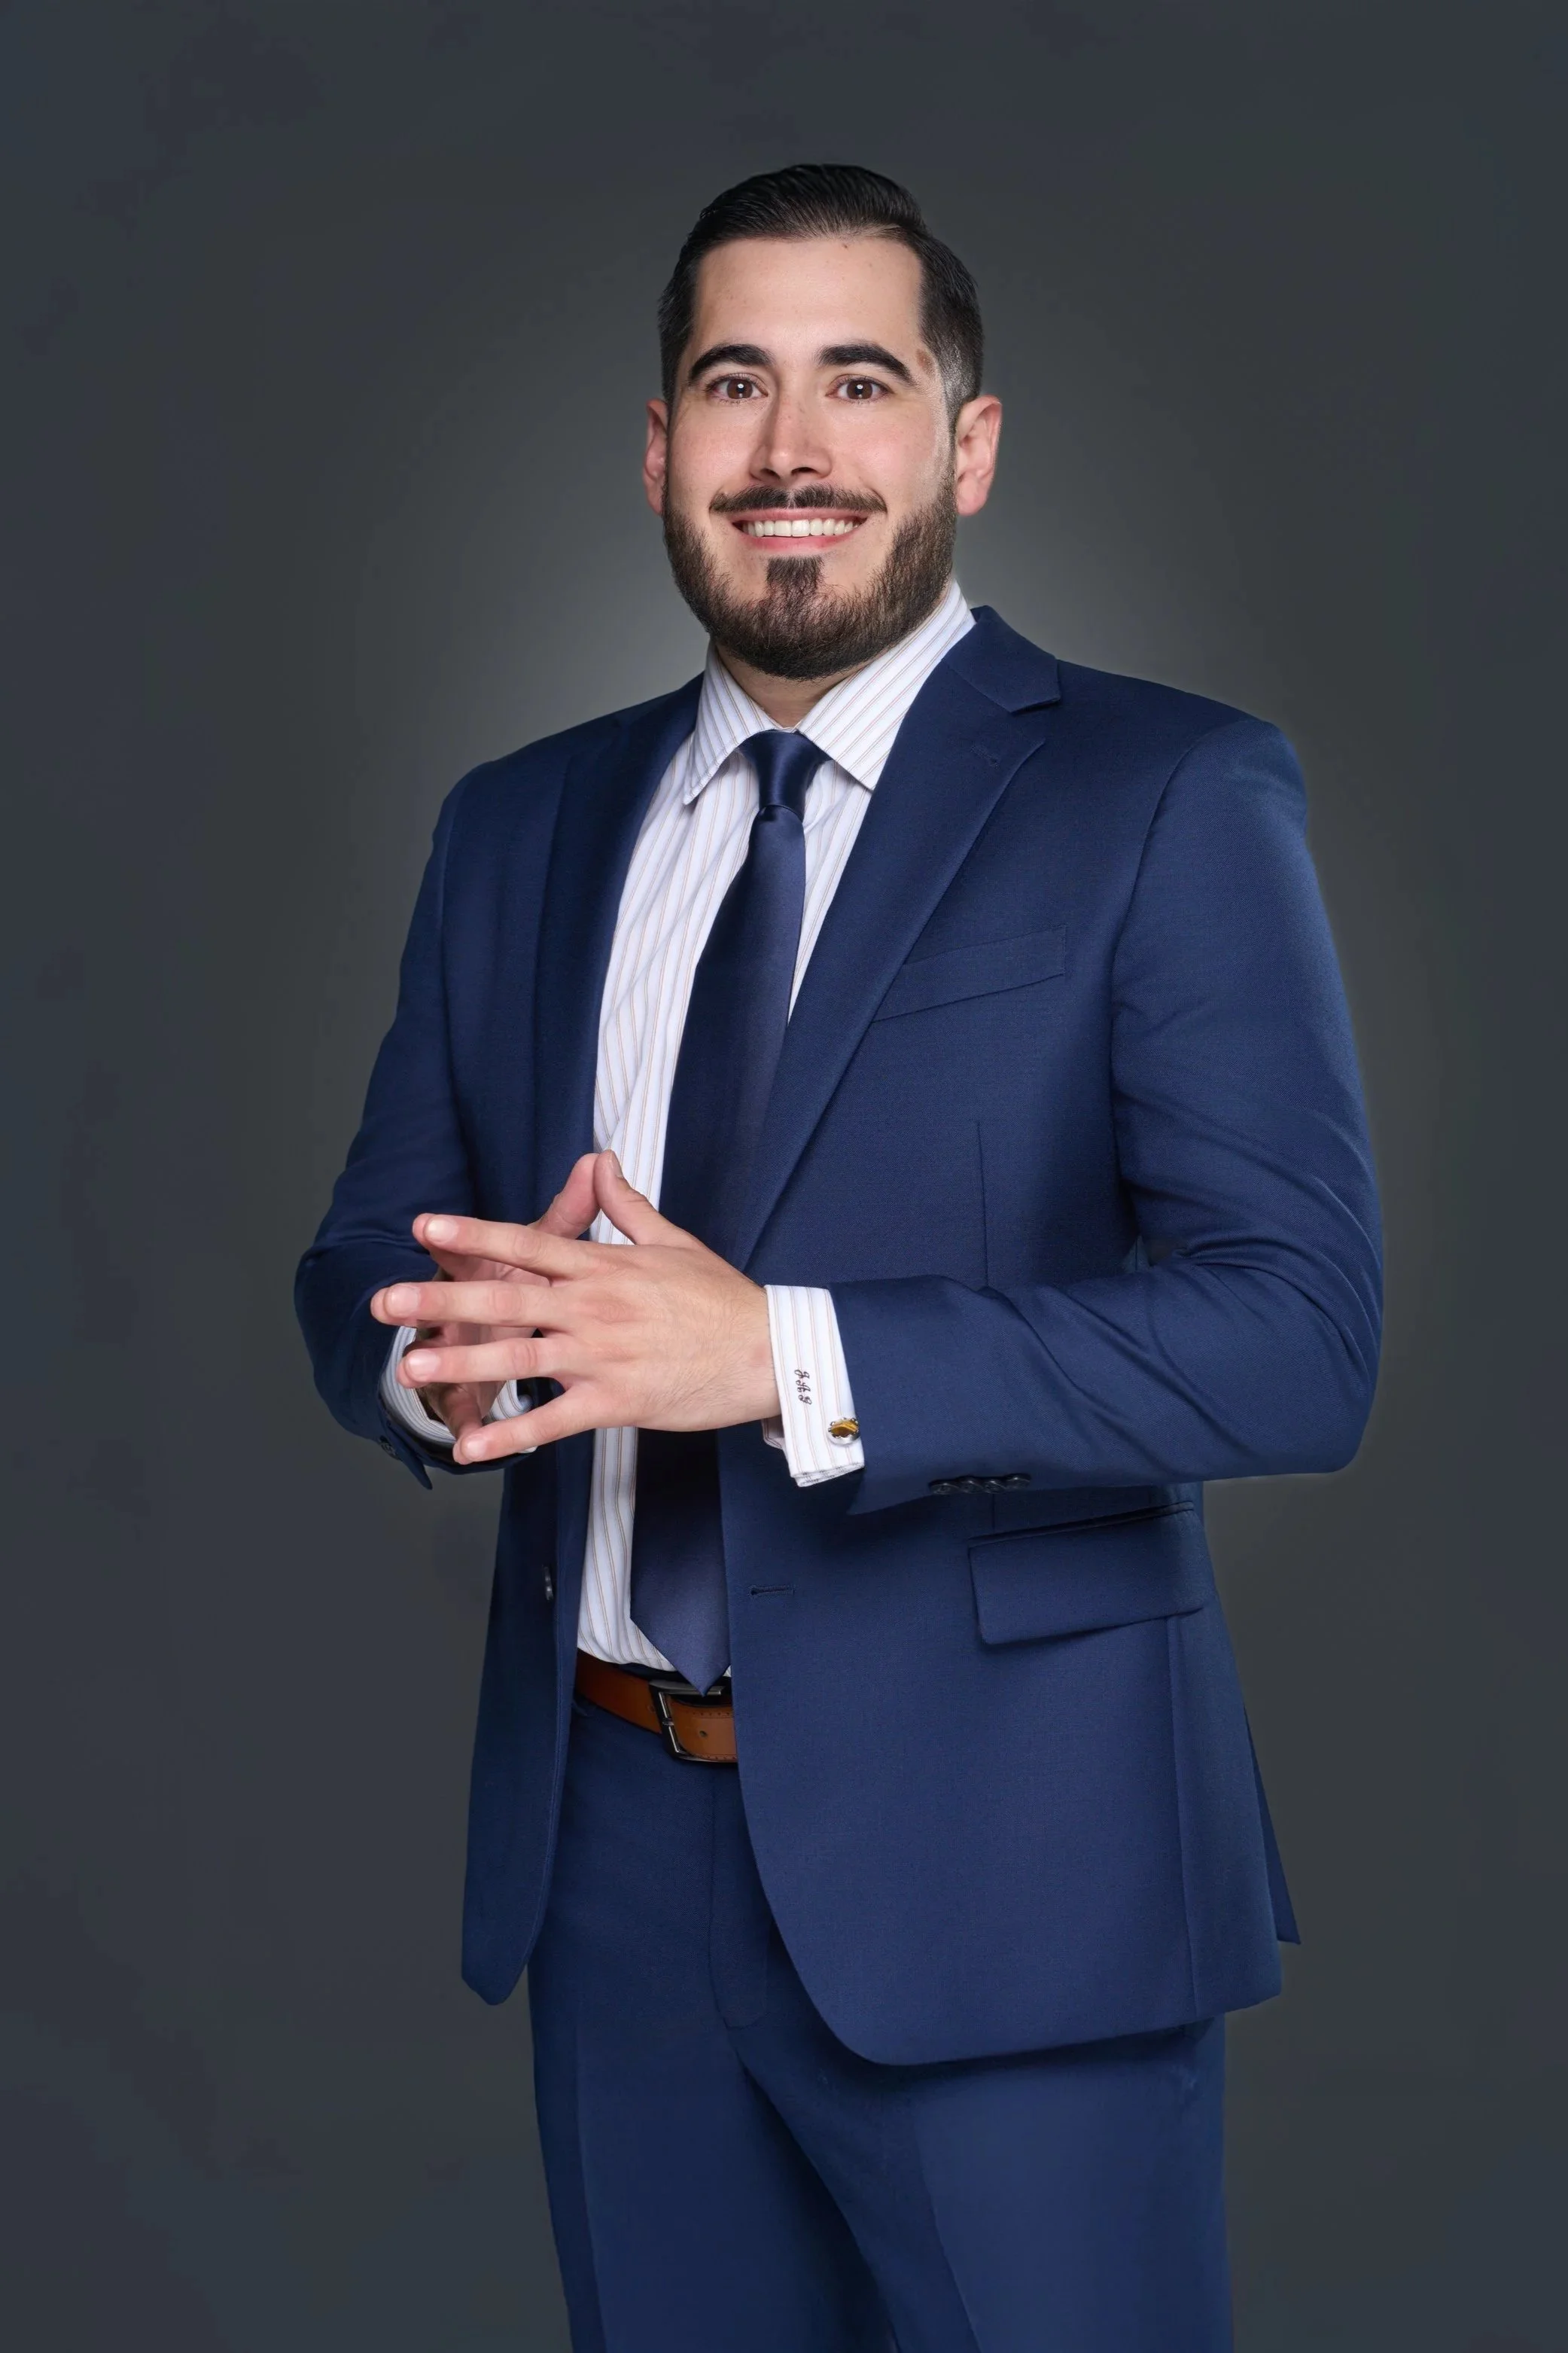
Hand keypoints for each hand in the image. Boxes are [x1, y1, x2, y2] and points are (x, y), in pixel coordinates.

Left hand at [371, 1153, 779, 1462]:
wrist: (768, 1351)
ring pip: (520, 1358)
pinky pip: (553, 1421)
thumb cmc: (721, 1298)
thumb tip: (599, 1159)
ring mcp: (603, 1355)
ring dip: (462, 1363)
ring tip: (411, 1369)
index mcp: (604, 1266)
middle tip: (386, 1302)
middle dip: (442, 1299)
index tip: (425, 1226)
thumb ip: (626, 1204)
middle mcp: (595, 1306)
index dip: (473, 1233)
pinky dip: (511, 1434)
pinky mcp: (617, 1401)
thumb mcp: (673, 1240)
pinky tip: (471, 1446)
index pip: (527, 1242)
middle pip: (507, 1296)